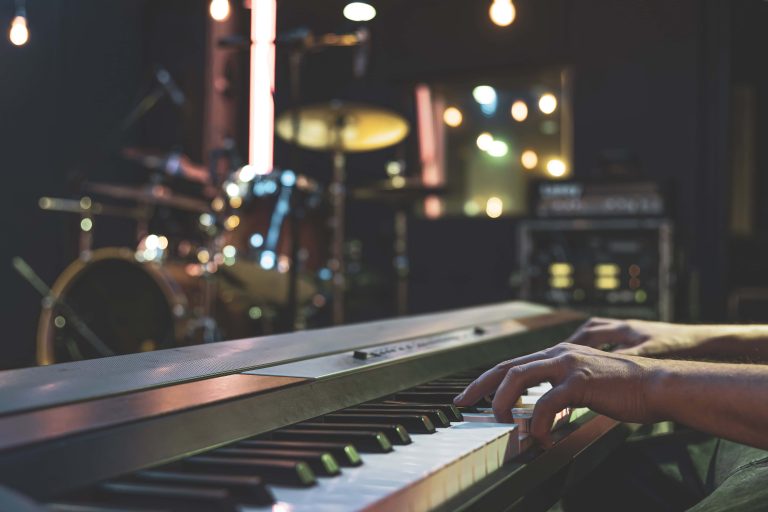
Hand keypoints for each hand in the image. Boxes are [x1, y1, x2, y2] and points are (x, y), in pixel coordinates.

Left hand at [453, 343, 661, 446]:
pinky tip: (542, 438)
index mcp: (557, 355)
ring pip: (519, 376)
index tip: (468, 395)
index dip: (487, 380)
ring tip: (499, 421)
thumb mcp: (583, 386)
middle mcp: (558, 354)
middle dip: (481, 386)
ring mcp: (569, 365)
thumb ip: (560, 391)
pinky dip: (539, 422)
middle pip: (507, 367)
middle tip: (464, 404)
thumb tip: (540, 411)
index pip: (511, 365)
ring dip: (503, 401)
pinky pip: (549, 402)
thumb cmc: (623, 390)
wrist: (657, 386)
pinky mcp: (581, 380)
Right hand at [564, 317, 703, 356]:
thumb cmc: (678, 346)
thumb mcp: (651, 353)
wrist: (701, 340)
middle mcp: (624, 326)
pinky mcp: (637, 337)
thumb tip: (603, 363)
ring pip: (598, 333)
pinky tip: (598, 362)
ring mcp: (630, 330)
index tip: (557, 359)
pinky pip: (610, 339)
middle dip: (572, 343)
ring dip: (584, 344)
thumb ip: (626, 357)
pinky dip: (600, 348)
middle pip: (589, 330)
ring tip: (572, 357)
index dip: (572, 348)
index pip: (590, 336)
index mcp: (624, 329)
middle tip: (557, 356)